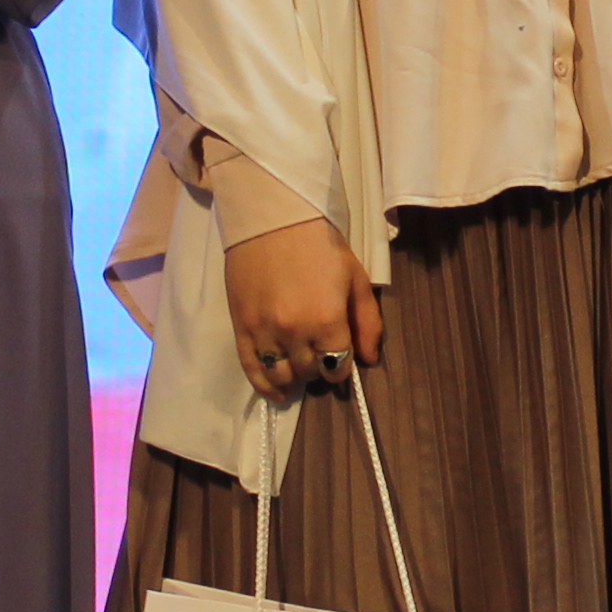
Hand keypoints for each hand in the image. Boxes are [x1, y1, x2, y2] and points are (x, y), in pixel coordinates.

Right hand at [224, 216, 382, 399]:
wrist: (273, 218)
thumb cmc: (321, 245)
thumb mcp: (356, 278)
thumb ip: (367, 322)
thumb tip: (369, 361)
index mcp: (327, 320)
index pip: (338, 366)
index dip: (342, 365)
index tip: (340, 355)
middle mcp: (295, 332)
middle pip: (310, 372)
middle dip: (319, 367)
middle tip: (319, 352)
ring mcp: (265, 331)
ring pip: (282, 375)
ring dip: (294, 376)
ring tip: (298, 365)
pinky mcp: (241, 327)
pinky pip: (252, 370)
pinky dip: (265, 387)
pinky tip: (277, 393)